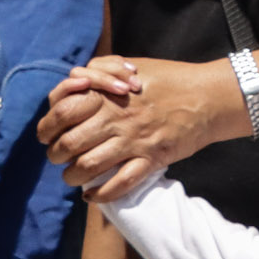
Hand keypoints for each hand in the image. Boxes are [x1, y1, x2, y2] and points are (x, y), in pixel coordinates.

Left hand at [45, 57, 239, 198]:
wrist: (210, 96)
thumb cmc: (170, 78)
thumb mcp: (131, 63)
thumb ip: (99, 69)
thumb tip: (74, 80)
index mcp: (107, 95)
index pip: (61, 113)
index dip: (48, 128)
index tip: (50, 136)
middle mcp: (116, 119)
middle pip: (68, 145)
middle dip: (57, 156)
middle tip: (61, 158)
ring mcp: (134, 140)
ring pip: (88, 167)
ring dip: (74, 176)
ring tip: (75, 176)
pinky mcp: (153, 158)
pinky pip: (120, 184)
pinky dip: (101, 195)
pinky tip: (92, 195)